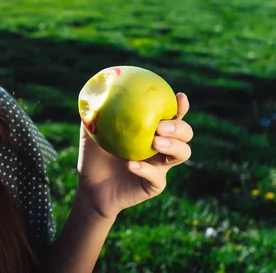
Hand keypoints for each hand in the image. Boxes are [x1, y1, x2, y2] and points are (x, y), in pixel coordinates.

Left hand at [76, 93, 193, 219]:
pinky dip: (146, 169)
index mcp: (151, 131)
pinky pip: (156, 177)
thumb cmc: (93, 156)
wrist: (90, 187)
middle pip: (186, 133)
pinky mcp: (154, 185)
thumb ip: (95, 112)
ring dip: (173, 146)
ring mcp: (160, 166)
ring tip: (155, 142)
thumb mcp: (91, 132)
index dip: (180, 107)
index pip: (172, 116)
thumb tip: (94, 88)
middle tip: (160, 126)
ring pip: (183, 153)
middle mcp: (161, 147)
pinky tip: (131, 164)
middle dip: (179, 127)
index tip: (179, 97)